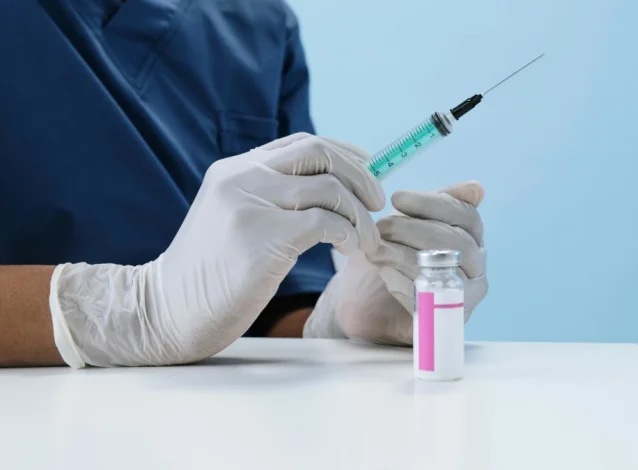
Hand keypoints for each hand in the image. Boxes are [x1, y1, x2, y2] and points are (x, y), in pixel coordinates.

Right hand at [49, 134, 383, 366]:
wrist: (166, 311)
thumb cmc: (208, 275)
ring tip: (368, 241)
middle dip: (362, 175)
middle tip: (379, 204)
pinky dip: (349, 233)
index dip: (345, 153)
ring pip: (330, 188)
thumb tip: (330, 192)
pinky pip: (325, 222)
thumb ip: (269, 199)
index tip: (370, 170)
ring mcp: (250, 205)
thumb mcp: (233, 219)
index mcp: (236, 170)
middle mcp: (242, 178)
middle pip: (320, 153)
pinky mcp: (261, 238)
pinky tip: (350, 249)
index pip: (303, 143)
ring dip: (361, 215)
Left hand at [304, 181, 487, 344]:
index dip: (432, 204)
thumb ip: (432, 206)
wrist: (368, 306)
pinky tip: (384, 274)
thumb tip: (477, 188)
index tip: (396, 198)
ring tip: (375, 250)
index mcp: (471, 238)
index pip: (466, 215)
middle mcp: (476, 267)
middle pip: (458, 243)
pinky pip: (432, 300)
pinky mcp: (445, 321)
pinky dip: (405, 284)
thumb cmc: (392, 257)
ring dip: (404, 256)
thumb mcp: (407, 224)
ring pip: (445, 271)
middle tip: (381, 227)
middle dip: (414, 230)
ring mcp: (465, 296)